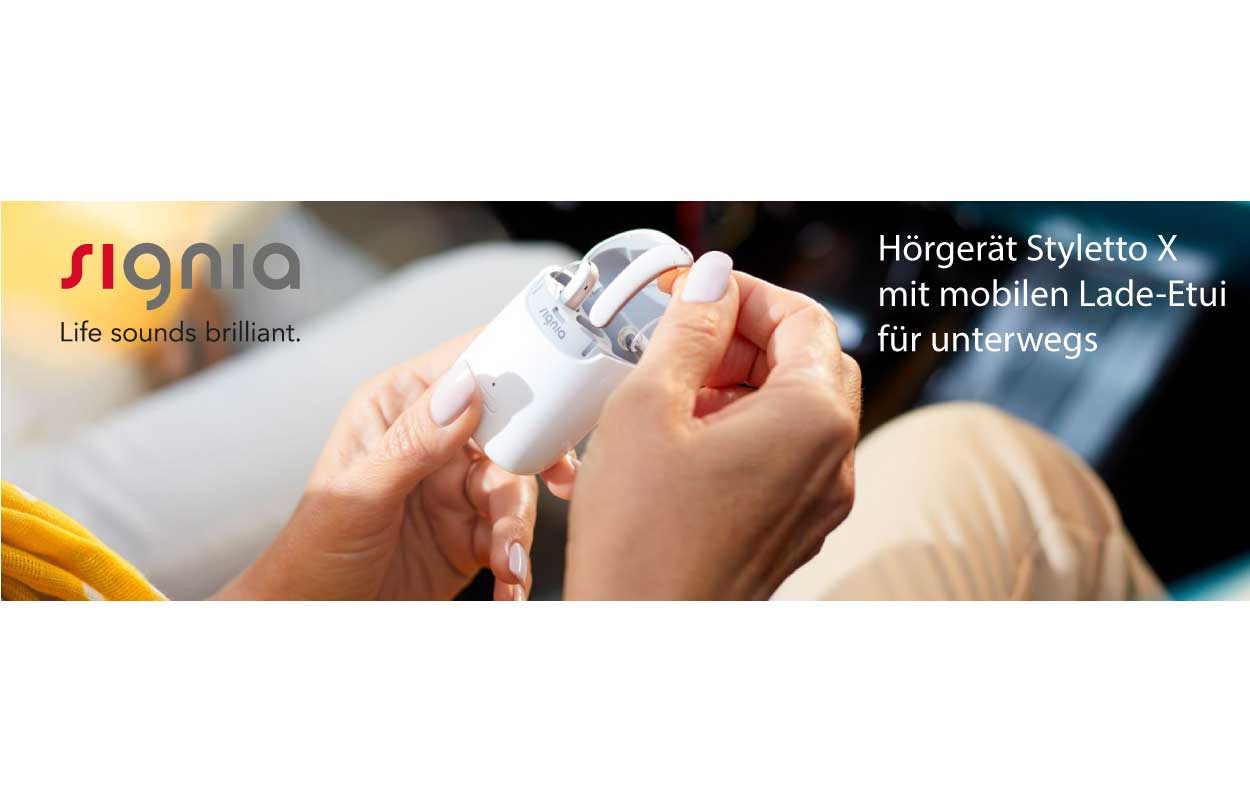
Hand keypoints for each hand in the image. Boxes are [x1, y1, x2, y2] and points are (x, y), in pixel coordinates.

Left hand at [215, 331, 577, 600]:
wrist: (313, 620)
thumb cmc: (313, 551)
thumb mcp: (359, 493)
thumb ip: (414, 442)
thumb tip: (465, 389)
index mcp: (400, 408)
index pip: (466, 366)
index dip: (513, 368)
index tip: (554, 388)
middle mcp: (434, 441)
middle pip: (508, 431)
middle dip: (536, 461)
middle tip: (561, 481)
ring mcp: (454, 489)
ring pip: (515, 491)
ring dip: (518, 530)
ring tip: (508, 565)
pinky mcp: (470, 534)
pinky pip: (511, 538)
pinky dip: (514, 563)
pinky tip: (507, 586)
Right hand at [564, 254, 860, 598]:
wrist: (639, 633)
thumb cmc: (640, 537)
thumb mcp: (648, 407)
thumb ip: (688, 330)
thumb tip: (709, 280)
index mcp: (812, 420)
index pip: (805, 319)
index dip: (747, 294)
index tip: (697, 293)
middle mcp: (834, 461)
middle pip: (809, 362)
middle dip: (747, 338)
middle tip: (683, 338)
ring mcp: (819, 502)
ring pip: (797, 408)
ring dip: (743, 382)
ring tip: (675, 390)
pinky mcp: (793, 529)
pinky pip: (785, 455)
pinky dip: (744, 427)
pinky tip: (684, 438)